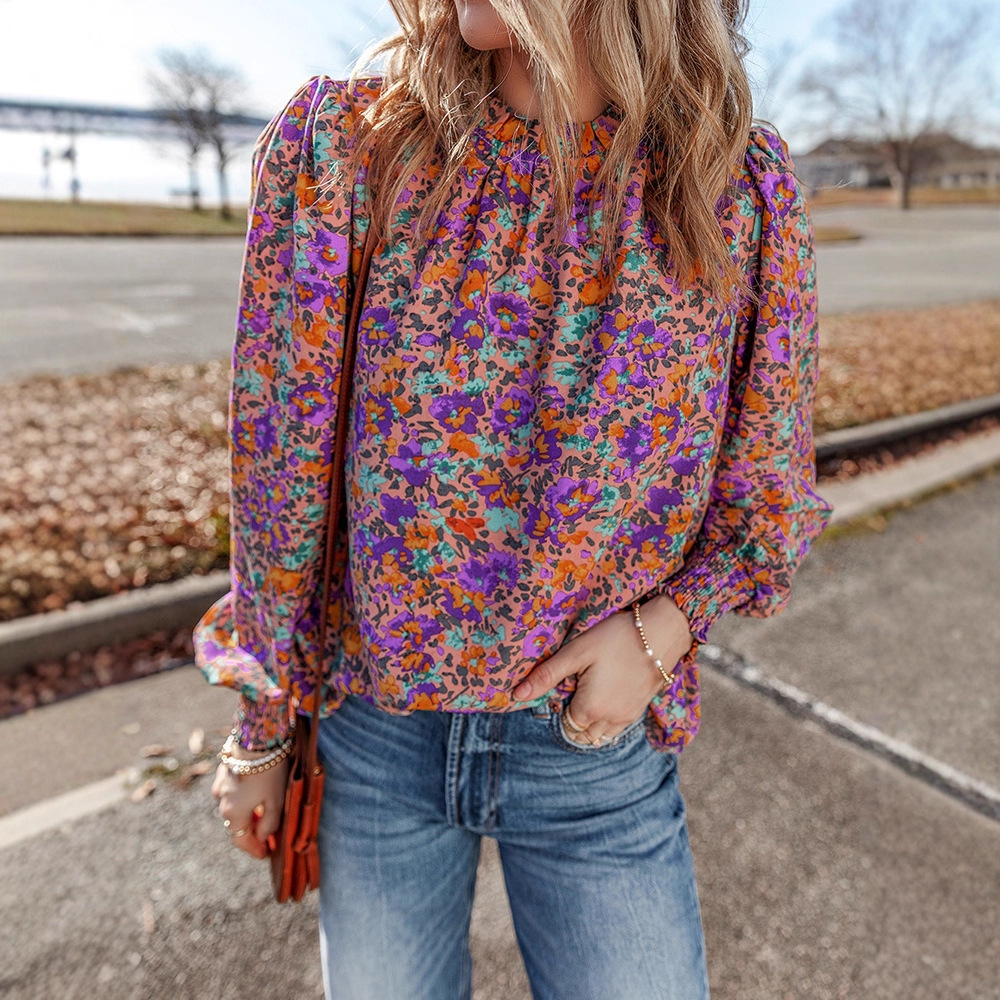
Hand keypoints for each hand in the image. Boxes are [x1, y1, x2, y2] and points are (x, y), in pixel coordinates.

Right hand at [211, 748, 288, 860]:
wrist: (257, 737)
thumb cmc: (270, 771)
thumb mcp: (276, 801)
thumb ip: (269, 825)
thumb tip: (263, 837)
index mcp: (233, 813)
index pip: (241, 841)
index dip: (254, 849)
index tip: (265, 854)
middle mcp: (221, 802)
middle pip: (236, 824)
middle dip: (252, 832)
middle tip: (267, 837)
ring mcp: (220, 785)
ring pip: (233, 807)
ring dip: (247, 814)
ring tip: (264, 815)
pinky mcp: (223, 771)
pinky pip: (232, 792)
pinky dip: (243, 798)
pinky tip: (256, 794)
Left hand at [512, 596, 693, 744]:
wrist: (662, 632)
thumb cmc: (616, 638)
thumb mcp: (576, 652)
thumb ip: (547, 676)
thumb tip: (517, 695)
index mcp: (589, 709)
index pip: (565, 724)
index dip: (559, 708)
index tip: (562, 687)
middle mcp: (609, 721)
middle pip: (581, 735)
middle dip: (572, 721)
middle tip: (573, 692)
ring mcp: (628, 718)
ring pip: (601, 736)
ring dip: (590, 725)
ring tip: (587, 696)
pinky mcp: (641, 710)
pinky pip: (618, 728)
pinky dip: (607, 721)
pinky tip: (606, 696)